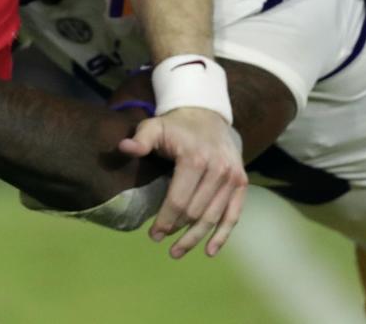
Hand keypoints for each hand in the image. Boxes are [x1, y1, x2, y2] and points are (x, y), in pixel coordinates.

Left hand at [119, 107, 247, 257]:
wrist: (206, 114)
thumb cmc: (175, 125)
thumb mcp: (154, 126)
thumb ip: (140, 139)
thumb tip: (124, 147)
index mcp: (194, 158)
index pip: (179, 199)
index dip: (165, 220)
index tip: (153, 234)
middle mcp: (217, 170)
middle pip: (195, 211)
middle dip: (176, 230)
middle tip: (160, 241)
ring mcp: (232, 177)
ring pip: (213, 217)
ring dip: (196, 239)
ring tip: (177, 251)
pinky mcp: (241, 183)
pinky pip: (233, 215)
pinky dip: (222, 235)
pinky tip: (210, 251)